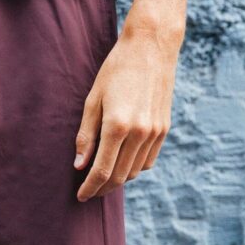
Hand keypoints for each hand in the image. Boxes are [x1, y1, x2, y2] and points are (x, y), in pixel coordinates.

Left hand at [73, 25, 180, 201]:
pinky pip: (148, 161)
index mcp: (117, 125)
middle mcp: (140, 132)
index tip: (80, 196)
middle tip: (88, 191)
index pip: (102, 170)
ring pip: (135, 171)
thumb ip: (86, 135)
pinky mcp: (164, 129)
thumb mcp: (93, 100)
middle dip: (102, 188)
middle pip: (119, 176)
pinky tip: (121, 164)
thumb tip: (80, 165)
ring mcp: (155, 132)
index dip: (90, 187)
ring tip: (101, 178)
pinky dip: (133, 168)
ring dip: (117, 180)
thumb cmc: (115, 70)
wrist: (151, 48)